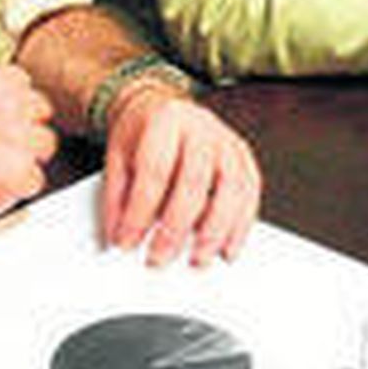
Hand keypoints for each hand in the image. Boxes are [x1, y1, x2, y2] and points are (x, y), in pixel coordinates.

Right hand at [0, 65, 57, 236]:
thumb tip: (4, 95)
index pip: (22, 81)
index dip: (13, 102)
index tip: (2, 116)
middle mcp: (8, 105)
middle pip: (41, 109)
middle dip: (26, 127)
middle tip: (0, 145)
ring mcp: (18, 138)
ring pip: (47, 144)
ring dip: (28, 157)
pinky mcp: (20, 171)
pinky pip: (36, 179)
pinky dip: (19, 189)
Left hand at [100, 84, 260, 268]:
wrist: (163, 108)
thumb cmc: (142, 133)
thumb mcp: (117, 157)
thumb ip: (117, 198)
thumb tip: (121, 238)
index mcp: (165, 120)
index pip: (155, 171)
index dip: (140, 212)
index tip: (127, 242)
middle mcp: (201, 127)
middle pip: (194, 183)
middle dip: (175, 230)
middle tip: (158, 258)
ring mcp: (226, 141)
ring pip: (230, 190)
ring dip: (214, 233)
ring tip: (196, 260)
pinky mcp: (243, 156)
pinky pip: (250, 194)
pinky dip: (240, 227)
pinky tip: (226, 249)